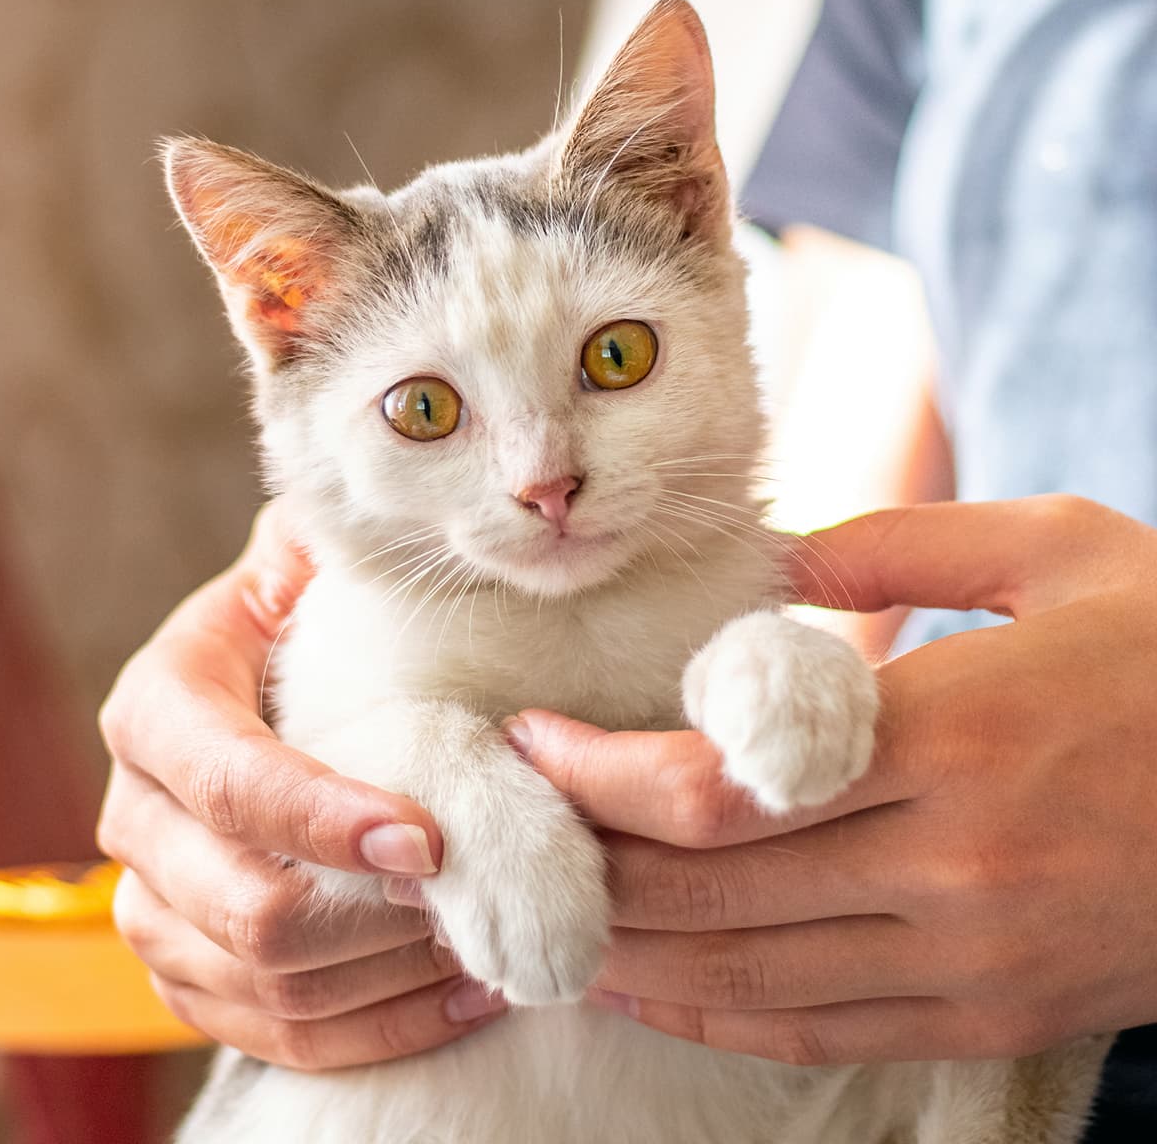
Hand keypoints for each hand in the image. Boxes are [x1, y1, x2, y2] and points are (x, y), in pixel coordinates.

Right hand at [98, 504, 505, 1069]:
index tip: (430, 836)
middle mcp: (138, 816)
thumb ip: (327, 543)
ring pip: (263, 985)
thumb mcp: (307, 565)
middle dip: (374, 913)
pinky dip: (373, 1026)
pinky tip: (461, 994)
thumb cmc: (307, 624)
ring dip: (387, 975)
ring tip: (486, 943)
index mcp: (159, 708)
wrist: (265, 703)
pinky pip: (274, 1034)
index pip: (229, 779)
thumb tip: (392, 515)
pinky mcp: (195, 970)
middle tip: (477, 894)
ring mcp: (158, 905)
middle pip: (244, 907)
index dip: (321, 816)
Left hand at [514, 496, 1156, 1064]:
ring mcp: (975, 955)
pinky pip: (820, 1028)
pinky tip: (644, 988)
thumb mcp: (1059, 551)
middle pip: (706, 886)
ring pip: (746, 971)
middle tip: (512, 821)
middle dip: (585, 855)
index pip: (717, 787)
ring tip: (545, 904)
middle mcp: (954, 861)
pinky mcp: (995, 1012)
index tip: (532, 745)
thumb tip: (769, 558)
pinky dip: (713, 1014)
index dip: (599, 776)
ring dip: (625, 946)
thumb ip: (899, 543)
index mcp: (957, 730)